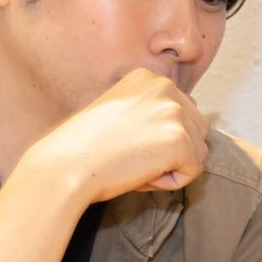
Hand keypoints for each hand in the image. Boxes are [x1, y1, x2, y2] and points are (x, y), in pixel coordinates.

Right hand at [20, 68, 210, 204]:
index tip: (126, 142)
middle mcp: (165, 87)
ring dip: (171, 167)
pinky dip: (170, 183)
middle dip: (172, 152)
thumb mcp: (120, 113)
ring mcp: (174, 112)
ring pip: (197, 152)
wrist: (64, 166)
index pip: (182, 113)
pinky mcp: (179, 140)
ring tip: (135, 165)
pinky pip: (192, 172)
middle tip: (132, 157)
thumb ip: (150, 113)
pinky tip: (140, 174)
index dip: (158, 138)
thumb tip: (182, 130)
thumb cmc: (84, 148)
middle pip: (197, 130)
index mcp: (149, 78)